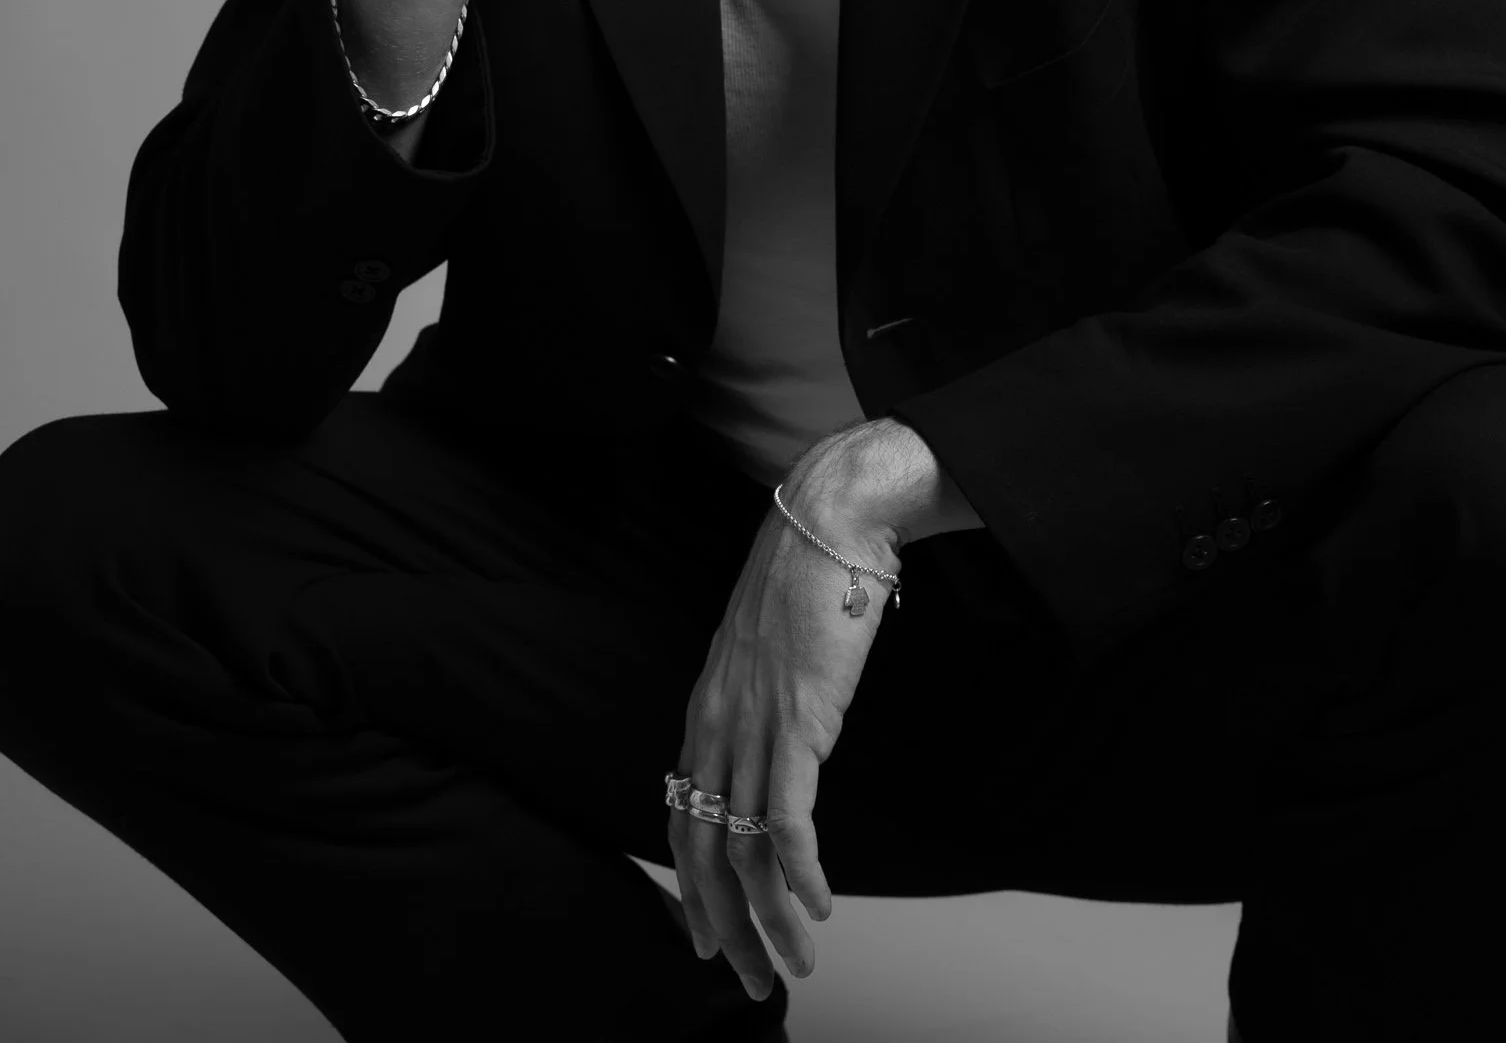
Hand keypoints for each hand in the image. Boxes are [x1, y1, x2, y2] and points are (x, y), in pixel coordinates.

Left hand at [668, 470, 899, 1003]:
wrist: (827, 522)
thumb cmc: (807, 580)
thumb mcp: (766, 653)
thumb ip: (762, 703)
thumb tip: (781, 747)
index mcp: (704, 711)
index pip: (678, 820)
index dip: (690, 889)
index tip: (706, 940)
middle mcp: (717, 726)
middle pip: (702, 853)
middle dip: (726, 929)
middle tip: (752, 982)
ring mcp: (754, 726)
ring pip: (743, 852)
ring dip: (771, 920)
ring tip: (797, 964)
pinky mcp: (799, 723)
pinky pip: (788, 820)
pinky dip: (802, 873)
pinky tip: (820, 905)